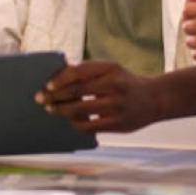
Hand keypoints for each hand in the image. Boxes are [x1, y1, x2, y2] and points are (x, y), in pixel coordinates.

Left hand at [34, 61, 157, 132]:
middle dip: (55, 96)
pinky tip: (70, 121)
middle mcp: (114, 85)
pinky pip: (89, 127)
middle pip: (76, 91)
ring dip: (62, 111)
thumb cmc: (124, 82)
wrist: (154, 98)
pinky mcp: (117, 124)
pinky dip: (76, 124)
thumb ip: (88, 71)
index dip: (60, 79)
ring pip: (80, 110)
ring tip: (52, 110)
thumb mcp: (111, 70)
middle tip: (41, 99)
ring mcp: (116, 106)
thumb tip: (58, 76)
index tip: (48, 85)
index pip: (79, 72)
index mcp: (110, 68)